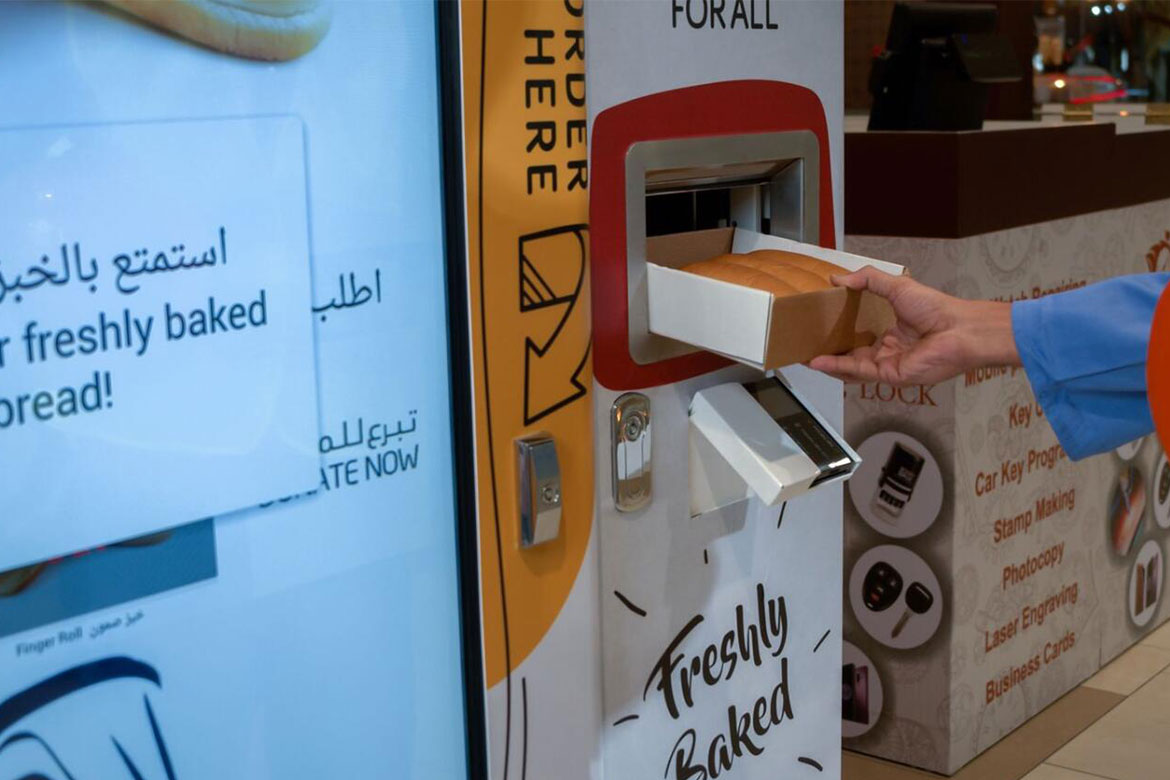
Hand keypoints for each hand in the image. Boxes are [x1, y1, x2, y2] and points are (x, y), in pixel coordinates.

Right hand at [807, 267, 1019, 385]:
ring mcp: (887, 364)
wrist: (959, 329)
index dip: (838, 332)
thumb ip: (867, 280)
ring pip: (850, 366)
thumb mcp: (896, 285)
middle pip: (851, 354)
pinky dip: (836, 367)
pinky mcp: (888, 375)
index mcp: (891, 331)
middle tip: (806, 345)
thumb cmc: (936, 308)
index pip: (858, 335)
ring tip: (804, 356)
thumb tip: (837, 278)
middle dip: (828, 352)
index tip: (819, 326)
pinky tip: (818, 362)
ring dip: (827, 363)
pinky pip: (858, 372)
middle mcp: (888, 350)